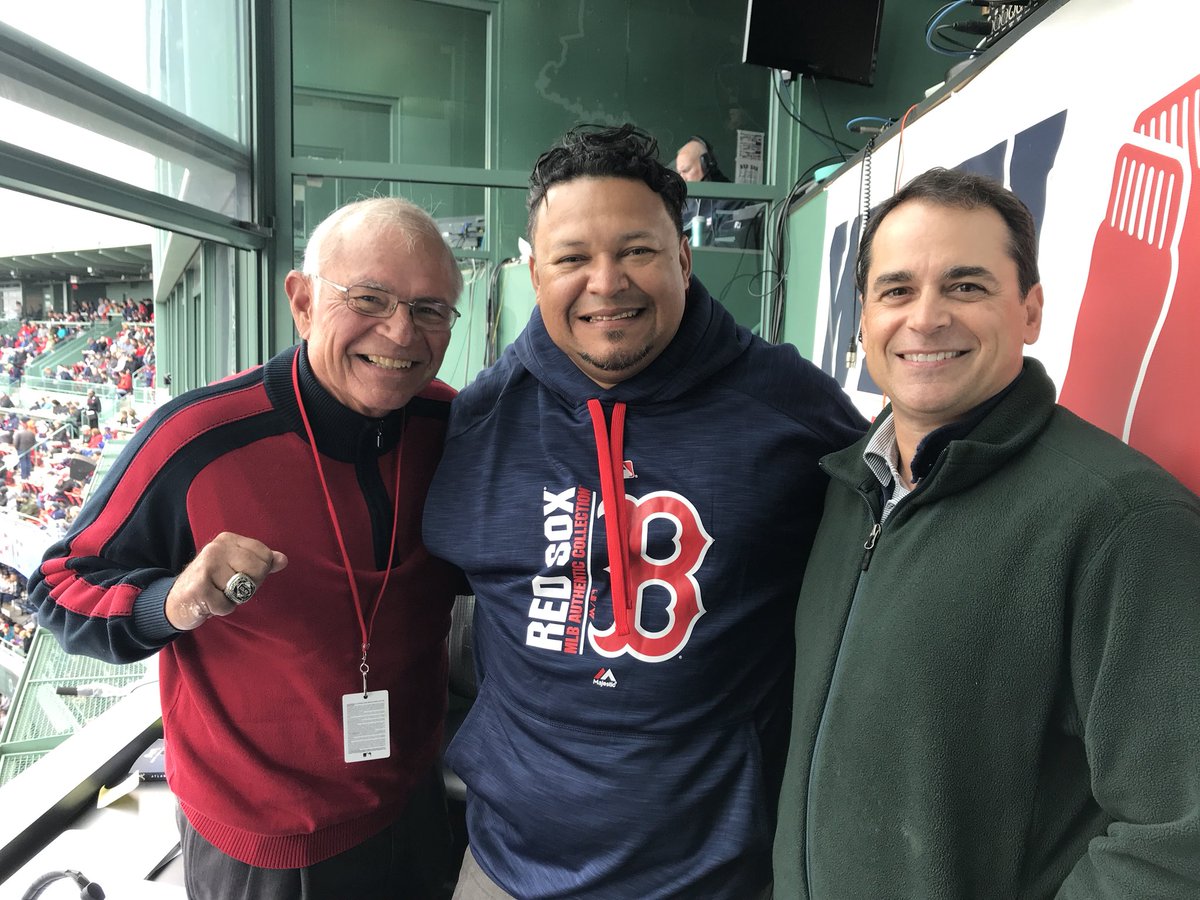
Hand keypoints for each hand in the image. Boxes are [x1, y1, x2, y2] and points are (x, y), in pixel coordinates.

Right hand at [165, 532, 287, 630]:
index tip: (241, 575)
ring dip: (232, 599)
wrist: (174, 600)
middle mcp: (216, 548)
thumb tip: (283, 560)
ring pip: (243, 590)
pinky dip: (221, 609)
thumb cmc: (211, 583)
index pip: (265, 555)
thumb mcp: (235, 567)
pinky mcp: (199, 588)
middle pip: (257, 570)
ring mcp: (206, 567)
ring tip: (217, 594)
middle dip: (248, 586)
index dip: (259, 572)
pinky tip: (208, 602)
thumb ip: (261, 562)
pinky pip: (226, 605)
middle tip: (229, 588)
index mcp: (228, 540)